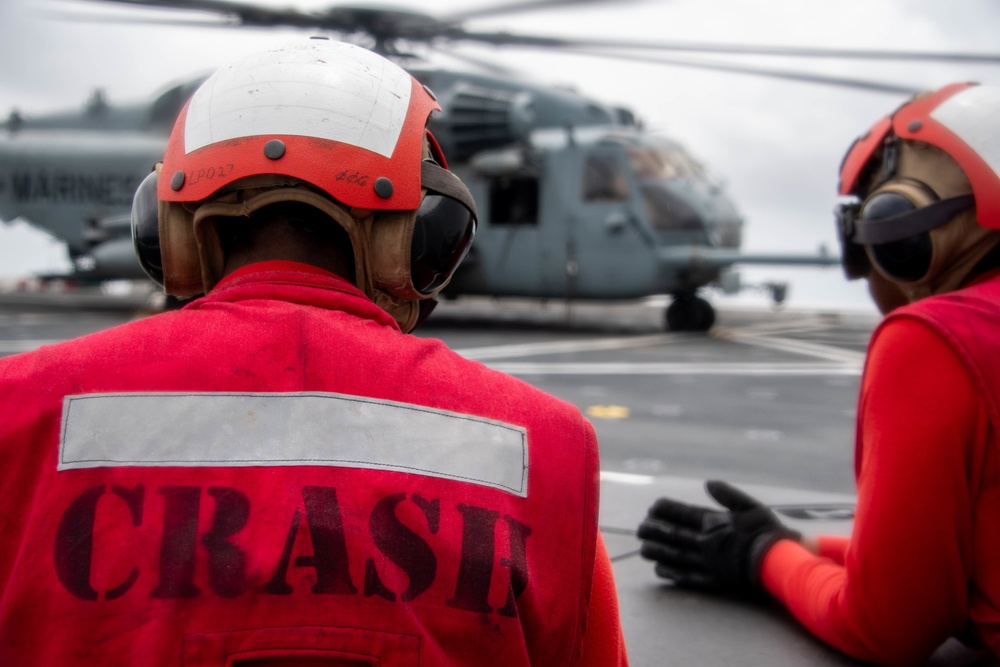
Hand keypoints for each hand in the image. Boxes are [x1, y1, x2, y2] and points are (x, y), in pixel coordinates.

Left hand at [637, 480, 799, 596]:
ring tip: (642, 549)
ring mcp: (708, 563)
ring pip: (676, 556)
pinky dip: (672, 573)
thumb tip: (708, 483)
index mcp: (714, 523)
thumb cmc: (768, 532)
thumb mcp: (751, 507)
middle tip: (639, 530)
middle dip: (654, 531)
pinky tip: (659, 570)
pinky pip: (687, 576)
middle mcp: (706, 543)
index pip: (683, 514)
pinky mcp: (713, 580)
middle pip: (674, 535)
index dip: (665, 511)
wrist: (779, 563)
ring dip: (657, 552)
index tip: (651, 509)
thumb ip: (728, 495)